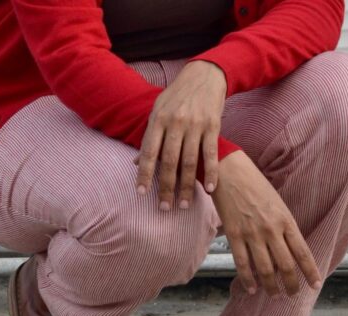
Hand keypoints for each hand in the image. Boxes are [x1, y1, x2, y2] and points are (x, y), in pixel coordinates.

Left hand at [132, 60, 225, 209]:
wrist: (204, 75)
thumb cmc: (177, 96)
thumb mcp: (158, 110)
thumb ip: (149, 137)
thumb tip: (134, 163)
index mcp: (158, 120)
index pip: (148, 152)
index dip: (143, 174)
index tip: (141, 193)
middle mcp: (175, 123)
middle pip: (169, 162)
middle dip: (166, 187)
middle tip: (164, 208)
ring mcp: (195, 125)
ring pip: (190, 161)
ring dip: (187, 186)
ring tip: (185, 204)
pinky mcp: (213, 126)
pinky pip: (211, 154)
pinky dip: (211, 173)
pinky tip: (209, 189)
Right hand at [210, 151, 322, 296]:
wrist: (230, 172)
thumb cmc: (255, 184)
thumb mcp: (277, 203)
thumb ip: (283, 225)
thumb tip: (287, 249)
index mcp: (286, 220)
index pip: (302, 252)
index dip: (310, 271)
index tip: (316, 285)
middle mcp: (271, 230)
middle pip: (286, 265)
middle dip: (292, 284)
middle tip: (292, 294)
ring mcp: (252, 234)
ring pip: (265, 269)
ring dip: (271, 286)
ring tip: (275, 294)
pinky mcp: (234, 235)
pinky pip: (242, 263)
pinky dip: (248, 279)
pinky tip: (252, 289)